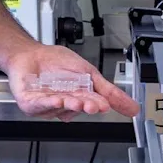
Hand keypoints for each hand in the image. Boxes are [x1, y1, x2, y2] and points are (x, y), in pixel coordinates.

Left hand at [5, 44, 139, 121]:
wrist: (30, 53)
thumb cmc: (55, 62)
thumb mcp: (89, 74)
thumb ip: (110, 91)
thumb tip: (132, 107)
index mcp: (78, 99)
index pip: (91, 104)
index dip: (97, 105)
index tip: (104, 105)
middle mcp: (63, 104)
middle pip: (76, 108)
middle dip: (84, 106)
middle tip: (93, 106)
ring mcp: (46, 105)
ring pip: (59, 108)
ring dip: (69, 104)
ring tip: (77, 102)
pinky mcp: (30, 103)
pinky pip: (40, 106)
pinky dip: (48, 103)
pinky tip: (56, 100)